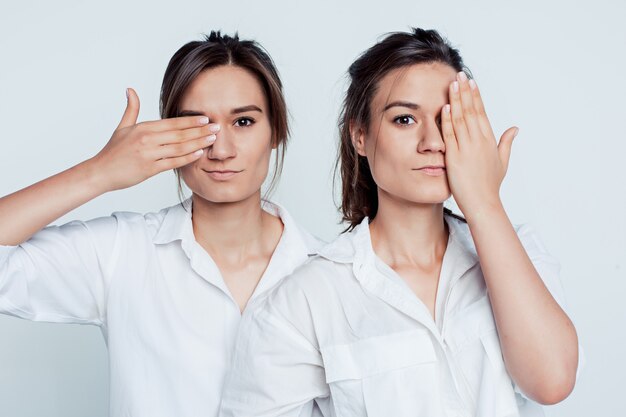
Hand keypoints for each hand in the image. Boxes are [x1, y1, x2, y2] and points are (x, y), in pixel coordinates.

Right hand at [89, 88, 217, 191]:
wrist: (101, 172)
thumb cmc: (113, 151)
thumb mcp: (122, 127)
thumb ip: (131, 109)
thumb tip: (130, 90)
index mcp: (143, 128)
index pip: (172, 123)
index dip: (190, 120)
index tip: (205, 118)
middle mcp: (147, 140)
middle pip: (179, 134)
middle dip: (200, 130)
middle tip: (216, 126)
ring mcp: (149, 155)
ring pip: (179, 148)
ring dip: (198, 143)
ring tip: (212, 139)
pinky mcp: (149, 169)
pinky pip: (173, 162)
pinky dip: (187, 158)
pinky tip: (199, 153)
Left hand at [441, 72, 518, 216]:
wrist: (483, 203)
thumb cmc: (491, 185)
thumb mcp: (502, 161)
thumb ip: (506, 143)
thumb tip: (515, 128)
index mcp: (489, 140)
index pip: (482, 112)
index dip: (476, 96)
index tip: (471, 82)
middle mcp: (479, 141)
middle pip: (471, 111)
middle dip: (465, 91)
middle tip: (460, 74)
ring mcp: (467, 148)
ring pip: (461, 119)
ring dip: (456, 100)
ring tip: (452, 84)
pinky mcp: (455, 157)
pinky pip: (451, 135)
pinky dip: (448, 120)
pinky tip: (446, 106)